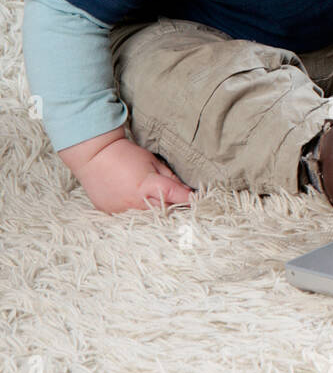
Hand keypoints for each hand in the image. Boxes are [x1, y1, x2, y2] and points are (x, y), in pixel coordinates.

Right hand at [74, 136, 194, 214]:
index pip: (174, 195)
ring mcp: (121, 209)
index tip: (198, 201)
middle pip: (163, 210)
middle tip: (180, 203)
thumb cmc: (125, 154)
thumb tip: (185, 190)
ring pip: (147, 217)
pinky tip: (136, 204)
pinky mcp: (110, 213)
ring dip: (155, 212)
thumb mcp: (151, 161)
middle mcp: (135, 201)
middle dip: (173, 207)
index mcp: (147, 185)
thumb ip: (169, 177)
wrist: (94, 156)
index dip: (188, 199)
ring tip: (157, 203)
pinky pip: (129, 217)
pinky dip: (136, 212)